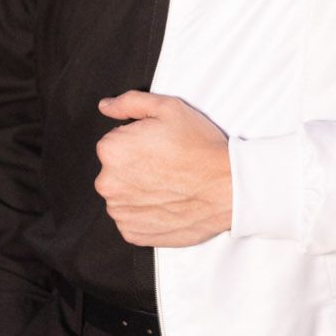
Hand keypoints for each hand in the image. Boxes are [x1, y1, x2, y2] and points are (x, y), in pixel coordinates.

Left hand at [94, 90, 232, 245]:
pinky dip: (146, 213)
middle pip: (116, 171)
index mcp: (111, 150)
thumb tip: (106, 106)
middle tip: (166, 165)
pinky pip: (132, 219)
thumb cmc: (200, 148)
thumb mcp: (168, 108)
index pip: (115, 142)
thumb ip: (129, 102)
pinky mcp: (132, 233)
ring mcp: (119, 212)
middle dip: (135, 167)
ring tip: (169, 185)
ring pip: (123, 196)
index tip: (160, 147)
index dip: (138, 142)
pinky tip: (167, 203)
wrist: (228, 187)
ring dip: (139, 192)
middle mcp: (108, 183)